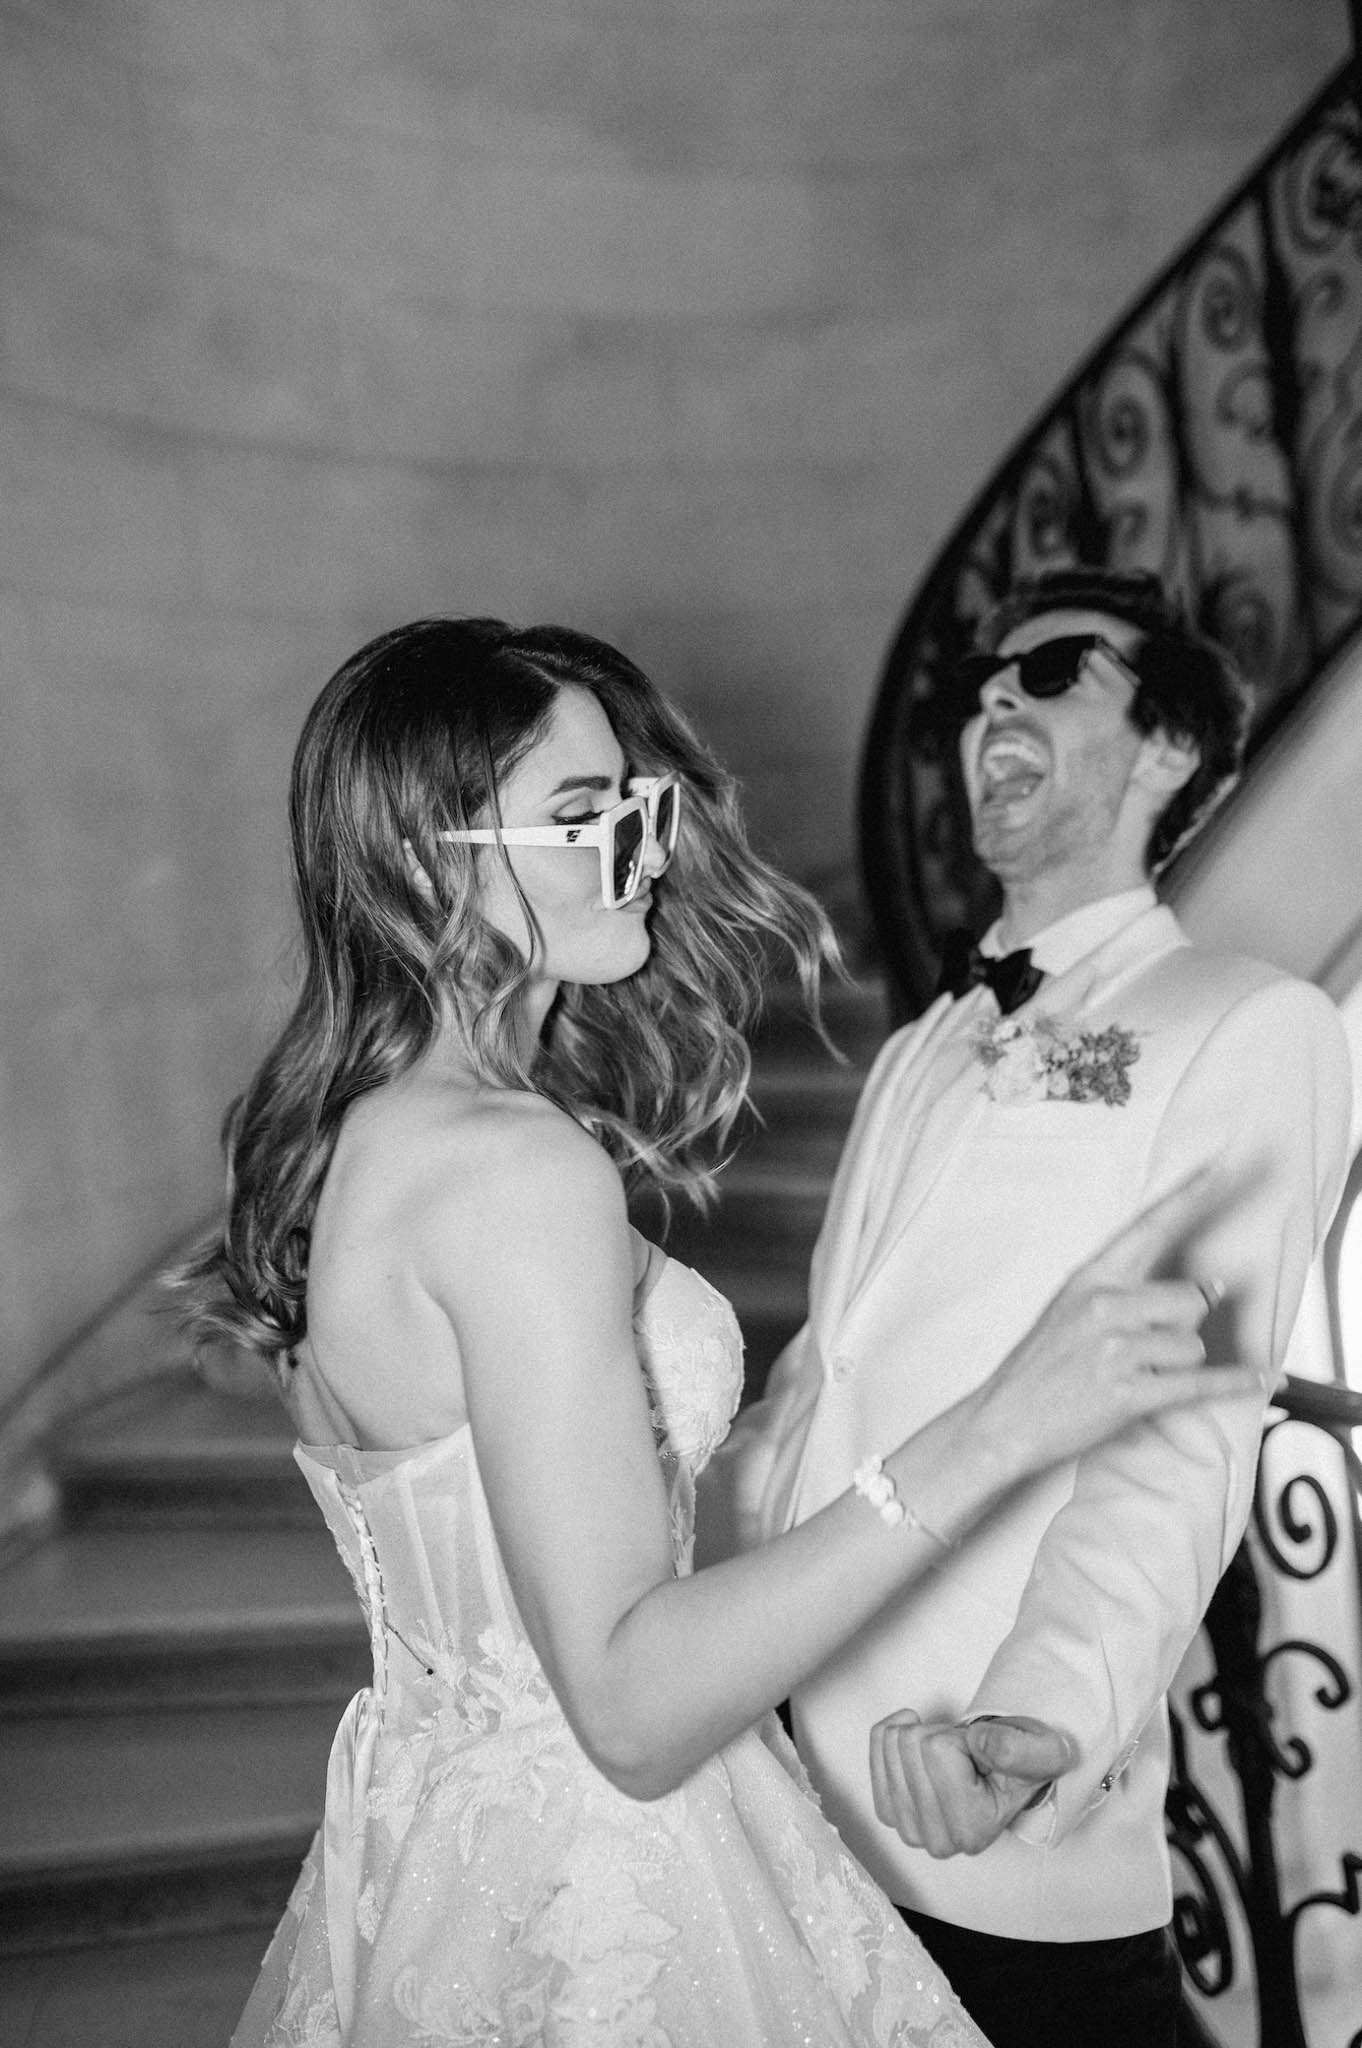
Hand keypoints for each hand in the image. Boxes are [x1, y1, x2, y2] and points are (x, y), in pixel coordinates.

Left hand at [869, 1709, 1075, 1856]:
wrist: (1010, 1771)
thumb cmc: (1024, 1763)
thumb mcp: (1042, 1751)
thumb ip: (1018, 1749)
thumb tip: (981, 1743)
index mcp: (974, 1831)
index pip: (937, 1749)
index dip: (962, 1737)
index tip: (981, 1755)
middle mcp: (939, 1841)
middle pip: (909, 1744)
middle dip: (939, 1735)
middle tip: (965, 1755)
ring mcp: (910, 1830)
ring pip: (891, 1742)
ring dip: (922, 1735)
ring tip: (950, 1756)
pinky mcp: (889, 1813)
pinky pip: (877, 1745)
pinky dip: (896, 1731)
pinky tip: (919, 1743)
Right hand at [974, 1169, 1256, 1475]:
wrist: (1003, 1419)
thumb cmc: (1038, 1367)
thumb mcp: (1068, 1310)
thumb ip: (1127, 1292)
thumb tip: (1210, 1289)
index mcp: (1090, 1279)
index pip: (1148, 1228)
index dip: (1188, 1196)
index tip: (1219, 1166)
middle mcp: (1105, 1307)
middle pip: (1192, 1300)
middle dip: (1186, 1325)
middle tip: (1154, 1347)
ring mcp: (1116, 1350)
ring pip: (1192, 1346)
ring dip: (1179, 1365)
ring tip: (1138, 1376)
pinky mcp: (1128, 1393)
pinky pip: (1198, 1384)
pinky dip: (1235, 1383)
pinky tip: (1265, 1380)